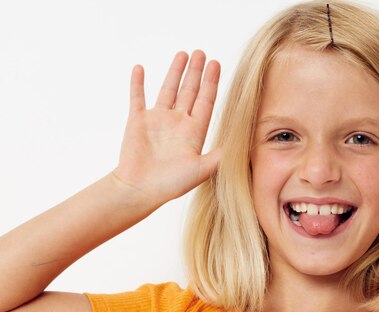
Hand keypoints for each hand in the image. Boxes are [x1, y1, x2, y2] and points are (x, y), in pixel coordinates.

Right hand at [112, 50, 222, 205]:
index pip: (206, 101)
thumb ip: (218, 156)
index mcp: (193, 132)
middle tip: (202, 53)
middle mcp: (177, 123)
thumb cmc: (170, 185)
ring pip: (168, 90)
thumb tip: (240, 145)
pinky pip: (137, 98)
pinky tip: (141, 68)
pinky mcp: (137, 122)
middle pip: (190, 91)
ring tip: (182, 54)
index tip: (217, 64)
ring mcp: (157, 121)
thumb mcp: (201, 170)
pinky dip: (138, 83)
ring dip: (174, 72)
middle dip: (196, 72)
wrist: (140, 191)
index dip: (212, 83)